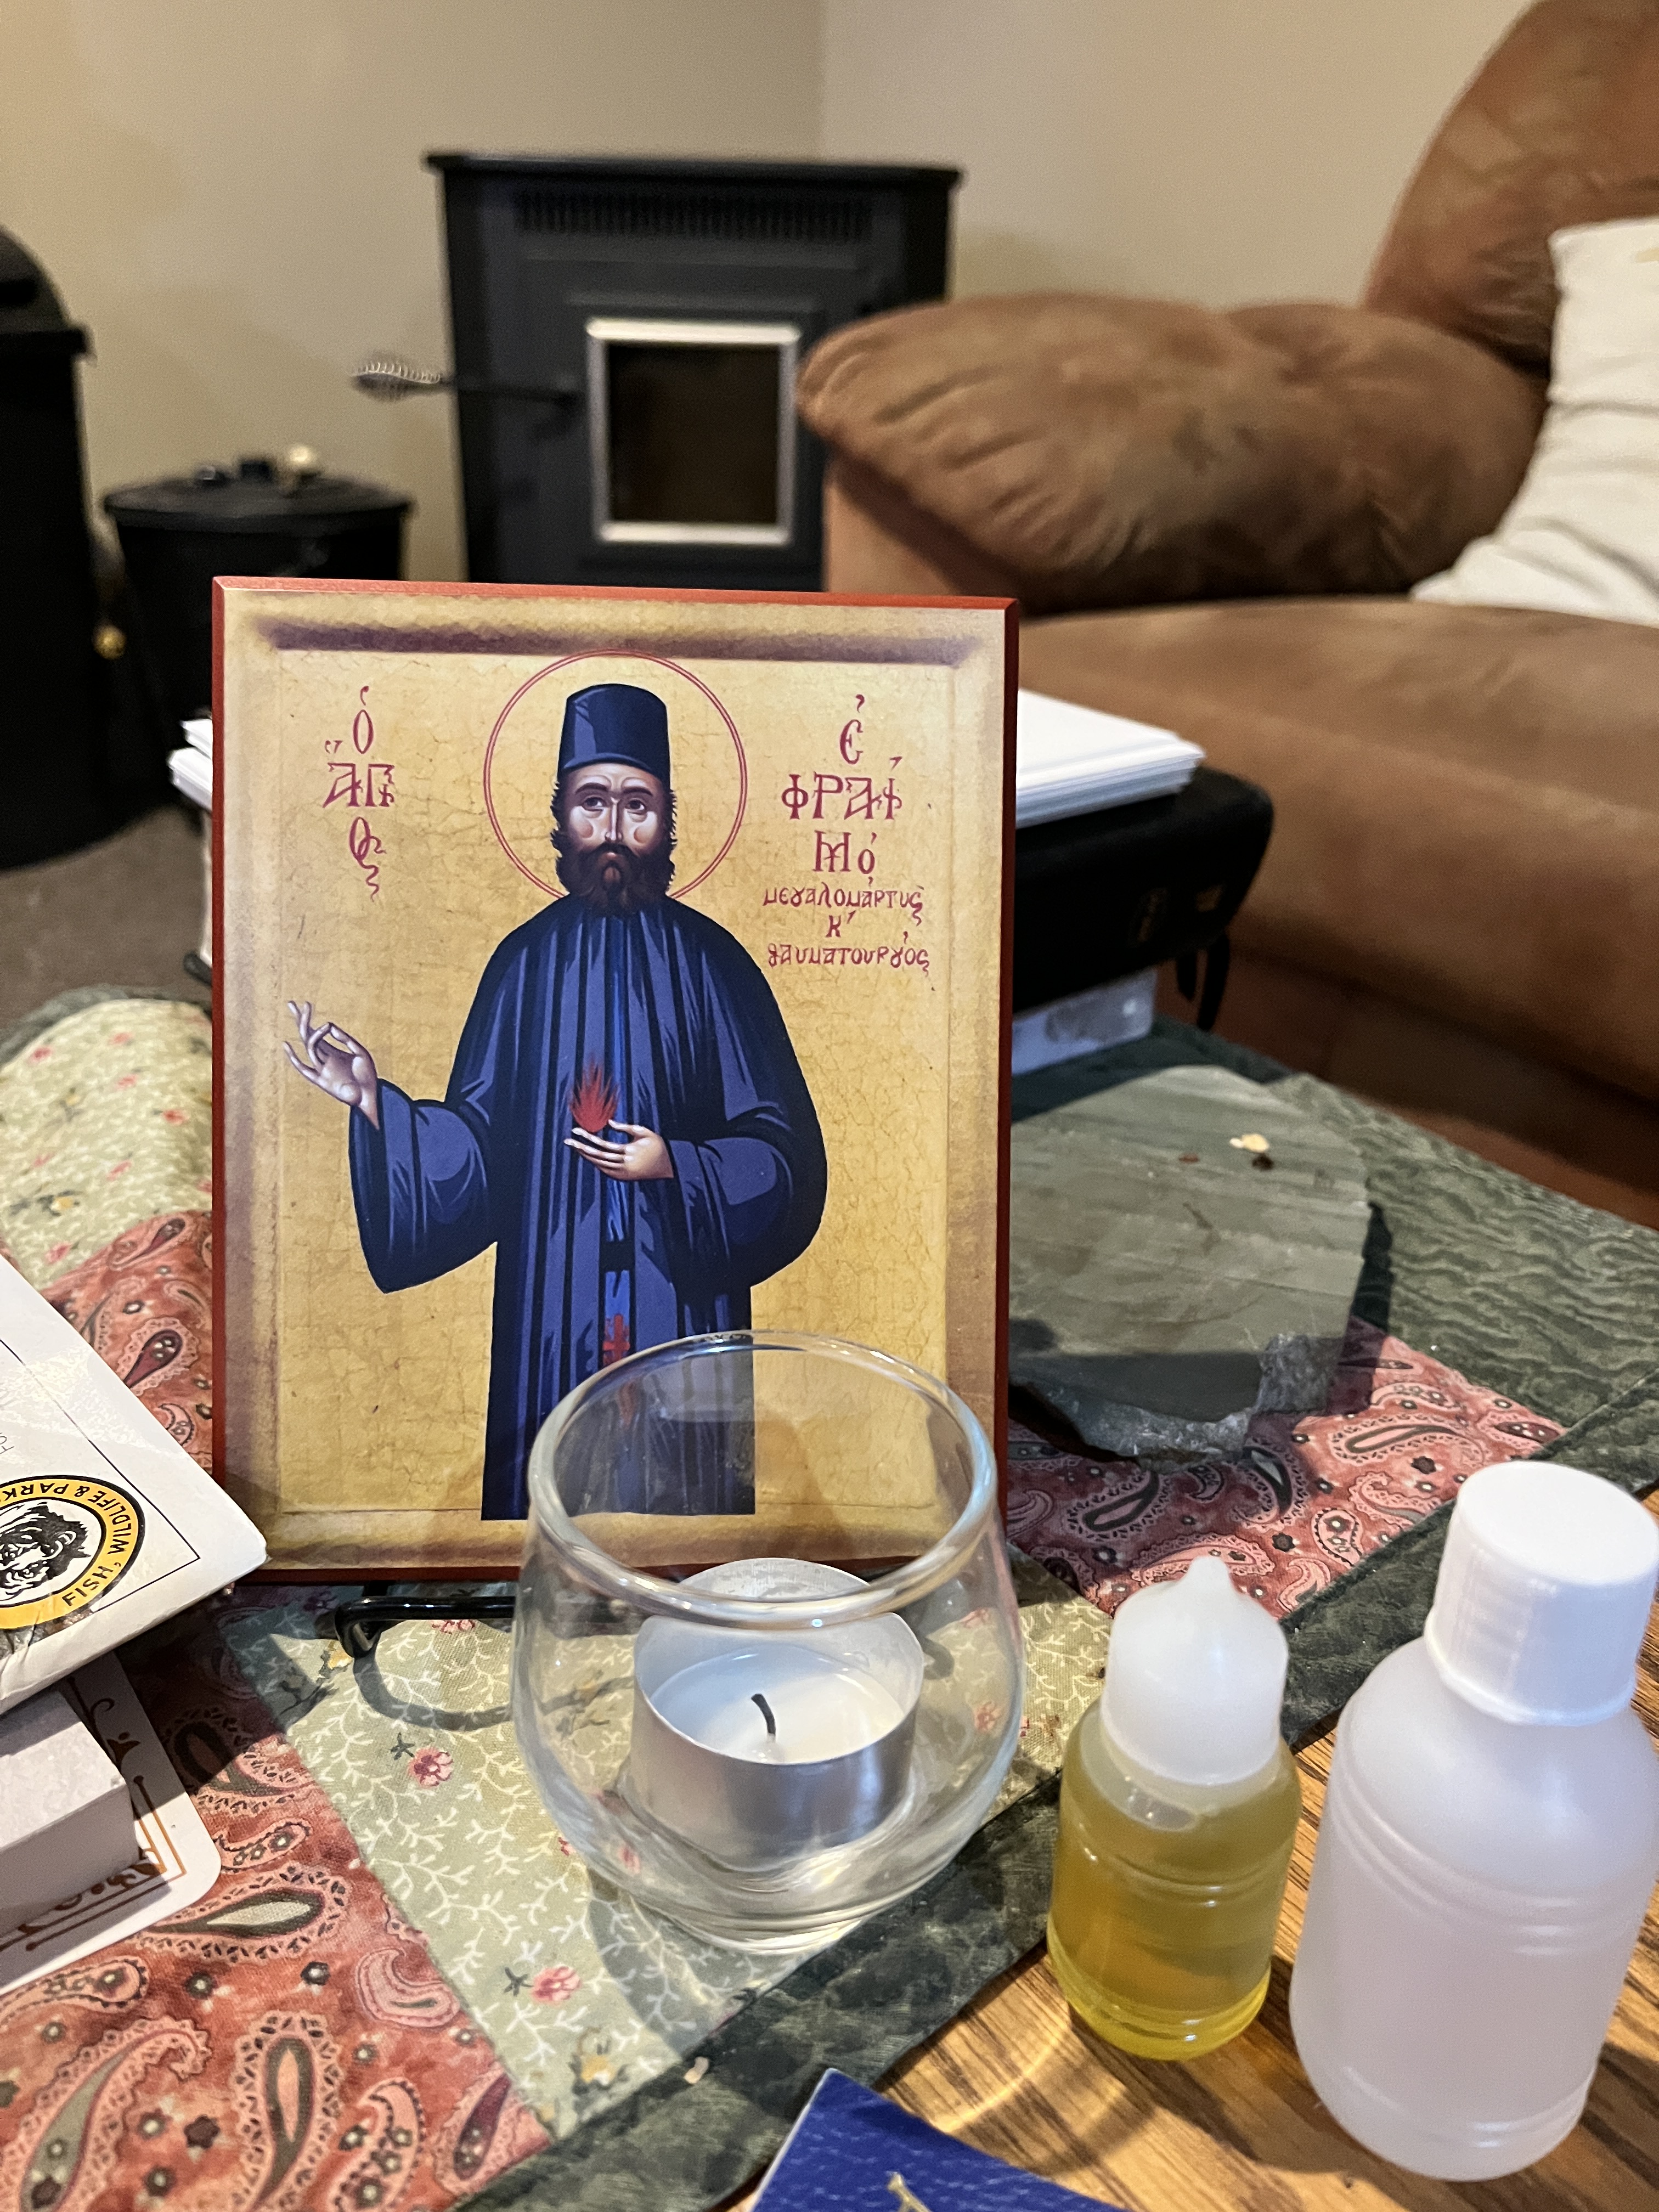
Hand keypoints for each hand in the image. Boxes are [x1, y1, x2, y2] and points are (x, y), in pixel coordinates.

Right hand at [283, 1000, 380, 1128]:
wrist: (370, 1096)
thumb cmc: (367, 1076)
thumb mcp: (360, 1052)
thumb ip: (345, 1039)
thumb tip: (328, 1024)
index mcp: (332, 1050)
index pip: (317, 1032)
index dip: (309, 1019)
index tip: (306, 1004)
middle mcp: (324, 1057)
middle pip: (308, 1035)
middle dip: (301, 1020)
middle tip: (292, 1003)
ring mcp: (321, 1067)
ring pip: (308, 1045)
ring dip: (306, 1029)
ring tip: (304, 1014)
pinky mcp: (320, 1080)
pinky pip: (304, 1068)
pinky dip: (294, 1057)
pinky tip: (286, 1045)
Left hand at [565, 1119, 673, 1181]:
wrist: (668, 1166)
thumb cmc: (657, 1146)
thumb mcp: (644, 1132)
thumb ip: (626, 1127)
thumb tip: (609, 1123)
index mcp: (629, 1151)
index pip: (603, 1144)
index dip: (588, 1137)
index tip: (576, 1130)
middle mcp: (624, 1164)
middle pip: (597, 1156)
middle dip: (581, 1147)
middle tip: (568, 1140)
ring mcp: (622, 1173)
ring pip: (599, 1164)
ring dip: (586, 1155)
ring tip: (575, 1146)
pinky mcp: (623, 1178)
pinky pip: (604, 1170)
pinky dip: (595, 1163)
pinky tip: (588, 1155)